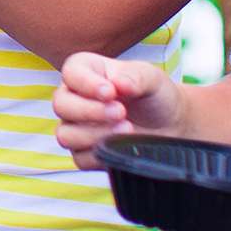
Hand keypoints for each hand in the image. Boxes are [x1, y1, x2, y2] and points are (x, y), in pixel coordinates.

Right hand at [52, 53, 184, 168]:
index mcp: (88, 71)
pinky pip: (80, 158)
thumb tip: (118, 83)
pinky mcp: (84, 152)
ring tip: (126, 130)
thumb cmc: (155, 95)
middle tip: (121, 113)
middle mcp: (76, 98)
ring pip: (66, 135)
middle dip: (90, 111)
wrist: (170, 125)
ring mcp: (77, 126)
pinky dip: (101, 155)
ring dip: (95, 135)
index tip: (111, 92)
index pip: (71, 72)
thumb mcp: (152, 79)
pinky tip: (120, 146)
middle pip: (60, 105)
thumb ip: (136, 77)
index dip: (86, 84)